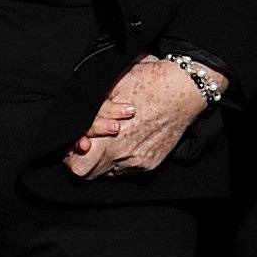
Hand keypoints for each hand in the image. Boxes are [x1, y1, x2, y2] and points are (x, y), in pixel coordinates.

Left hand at [65, 56, 219, 180]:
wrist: (185, 89)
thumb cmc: (147, 83)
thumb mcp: (110, 90)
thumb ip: (91, 113)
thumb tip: (77, 126)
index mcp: (112, 140)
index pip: (79, 168)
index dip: (71, 157)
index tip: (74, 143)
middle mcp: (126, 157)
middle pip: (91, 173)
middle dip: (84, 159)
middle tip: (85, 141)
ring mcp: (140, 162)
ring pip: (109, 172)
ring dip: (102, 159)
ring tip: (105, 138)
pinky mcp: (152, 162)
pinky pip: (126, 169)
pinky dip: (119, 159)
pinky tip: (123, 139)